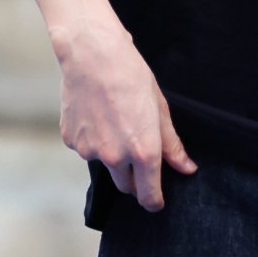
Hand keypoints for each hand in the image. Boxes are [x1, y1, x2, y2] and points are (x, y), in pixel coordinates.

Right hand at [55, 14, 197, 211]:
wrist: (92, 55)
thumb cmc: (131, 76)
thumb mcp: (159, 109)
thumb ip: (171, 145)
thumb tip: (186, 168)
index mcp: (142, 151)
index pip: (149, 195)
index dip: (154, 201)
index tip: (157, 201)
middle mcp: (115, 157)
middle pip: (126, 187)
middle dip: (134, 180)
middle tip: (139, 156)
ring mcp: (90, 151)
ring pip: (105, 166)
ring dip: (112, 155)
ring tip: (116, 122)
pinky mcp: (71, 141)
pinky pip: (86, 149)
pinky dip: (93, 140)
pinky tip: (97, 115)